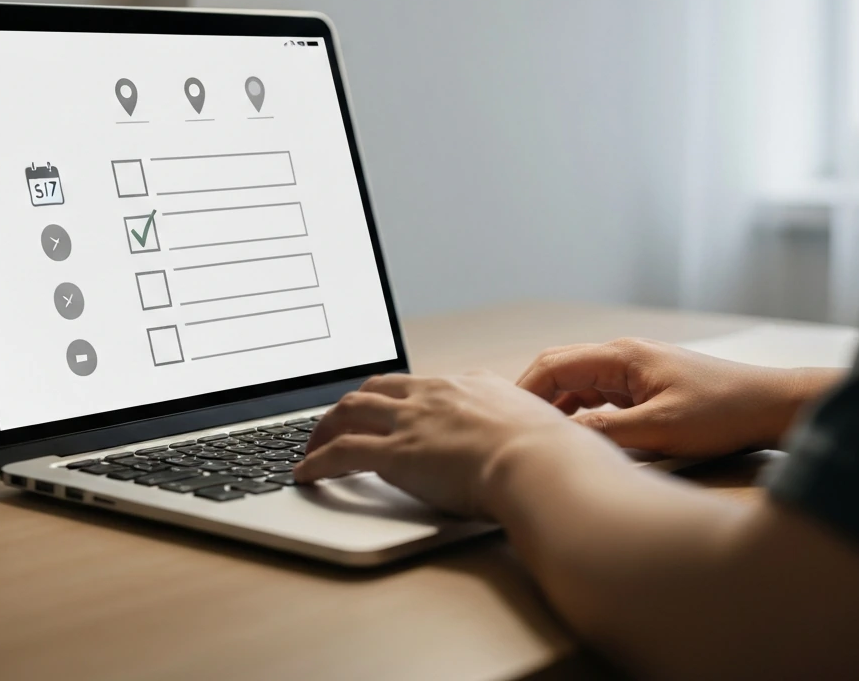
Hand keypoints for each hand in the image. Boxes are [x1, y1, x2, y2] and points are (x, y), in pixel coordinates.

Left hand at [295, 371, 604, 517]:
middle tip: (338, 422)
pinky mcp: (395, 453)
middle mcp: (436, 394)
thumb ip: (532, 433)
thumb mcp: (544, 431)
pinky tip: (306, 474)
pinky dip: (317, 462)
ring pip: (350, 411)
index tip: (389, 407)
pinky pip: (340, 452)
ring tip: (313, 446)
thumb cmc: (552, 457)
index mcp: (472, 385)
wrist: (540, 464)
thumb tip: (550, 446)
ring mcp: (413, 420)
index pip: (422, 383)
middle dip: (352, 404)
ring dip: (326, 428)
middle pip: (377, 387)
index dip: (398, 396)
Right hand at [517, 339, 839, 457]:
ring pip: (579, 386)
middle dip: (534, 399)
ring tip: (542, 442)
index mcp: (621, 356)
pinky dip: (582, 415)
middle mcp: (623, 357)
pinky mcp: (646, 388)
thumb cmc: (723, 413)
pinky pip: (600, 398)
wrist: (772, 406)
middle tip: (515, 433)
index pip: (553, 365)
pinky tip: (579, 440)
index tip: (504, 420)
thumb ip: (607, 430)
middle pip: (561, 371)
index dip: (524, 392)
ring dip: (559, 410)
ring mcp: (635, 371)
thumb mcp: (661, 429)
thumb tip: (562, 436)